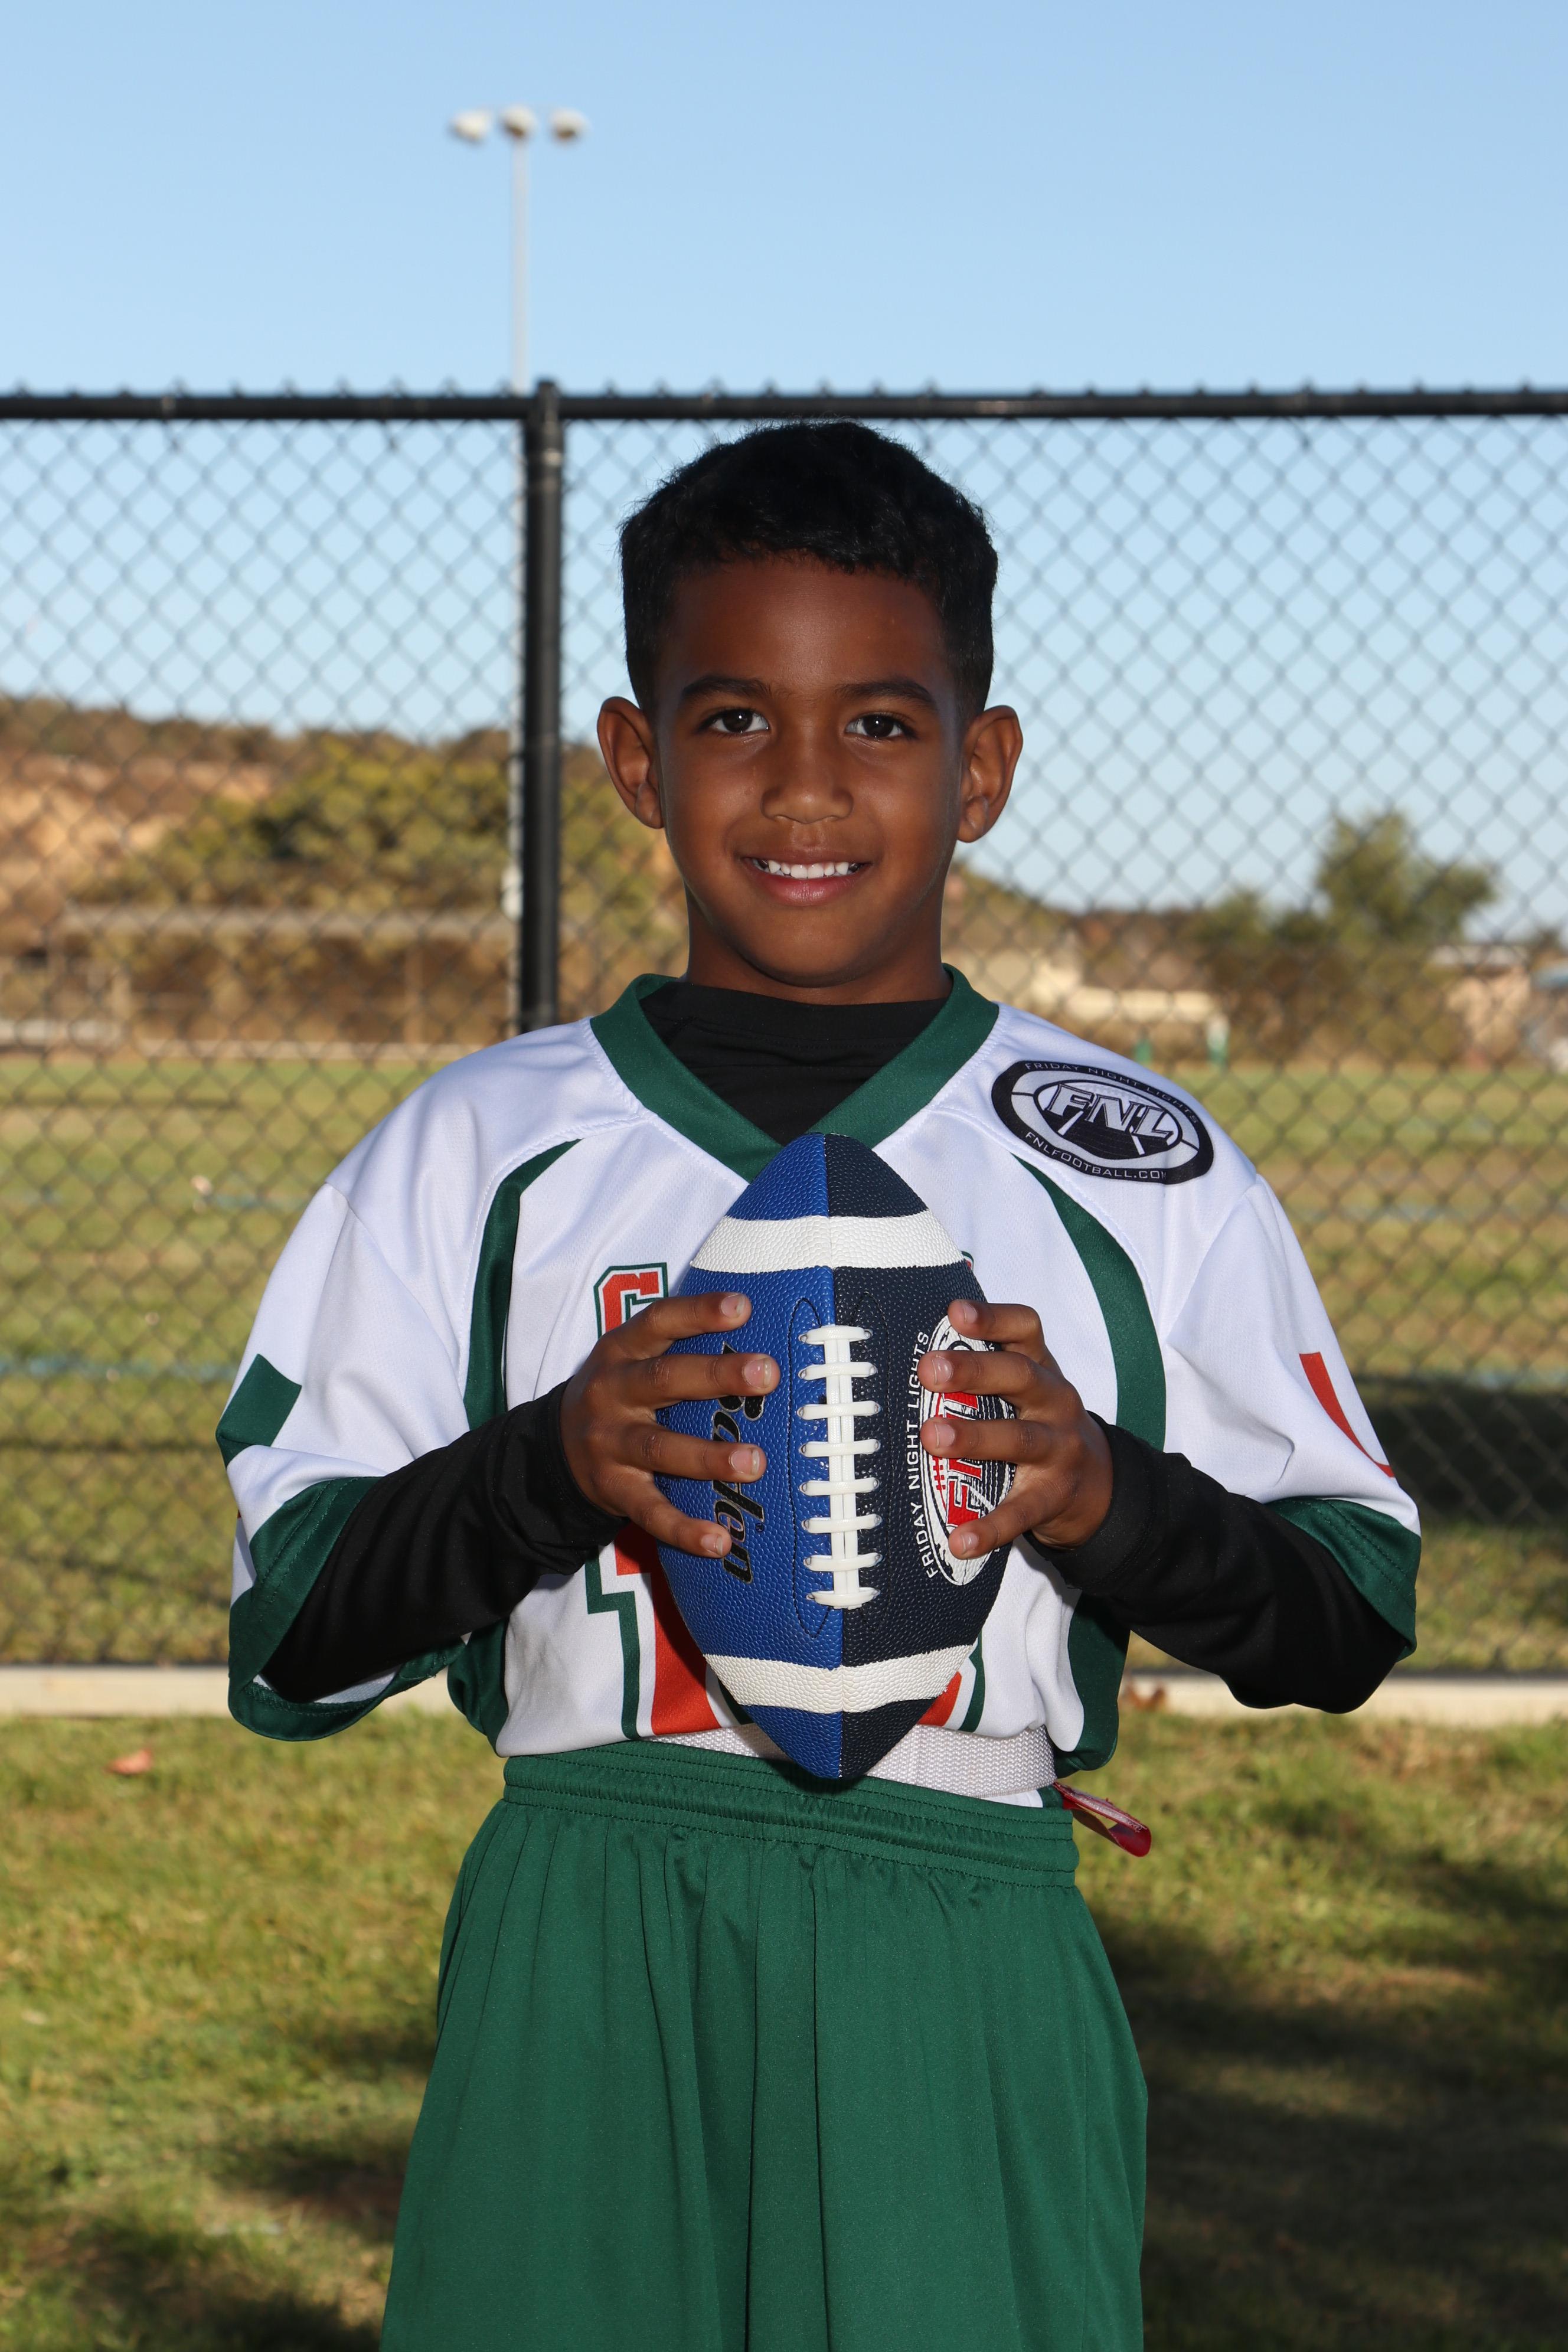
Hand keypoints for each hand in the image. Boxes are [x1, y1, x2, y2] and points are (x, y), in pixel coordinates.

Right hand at [559, 1292, 777, 1558]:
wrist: (550, 1450)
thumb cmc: (618, 1395)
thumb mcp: (631, 1359)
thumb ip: (678, 1347)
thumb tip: (756, 1334)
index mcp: (620, 1352)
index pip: (658, 1323)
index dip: (697, 1312)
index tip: (742, 1307)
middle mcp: (611, 1393)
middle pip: (663, 1380)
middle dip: (717, 1375)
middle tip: (766, 1373)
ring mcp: (609, 1444)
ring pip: (659, 1448)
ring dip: (708, 1456)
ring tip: (755, 1462)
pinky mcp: (613, 1490)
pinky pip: (649, 1511)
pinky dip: (684, 1529)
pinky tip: (720, 1540)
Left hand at [918, 1299, 1112, 1558]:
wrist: (1098, 1485)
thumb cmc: (1041, 1424)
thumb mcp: (1026, 1389)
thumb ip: (983, 1370)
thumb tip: (914, 1353)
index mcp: (1041, 1369)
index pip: (1025, 1331)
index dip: (993, 1318)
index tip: (955, 1311)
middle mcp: (1054, 1402)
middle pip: (1020, 1377)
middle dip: (974, 1371)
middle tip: (928, 1370)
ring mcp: (1059, 1450)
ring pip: (1019, 1439)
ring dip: (975, 1437)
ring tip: (933, 1438)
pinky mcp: (1054, 1497)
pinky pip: (1021, 1512)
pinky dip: (989, 1527)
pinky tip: (959, 1539)